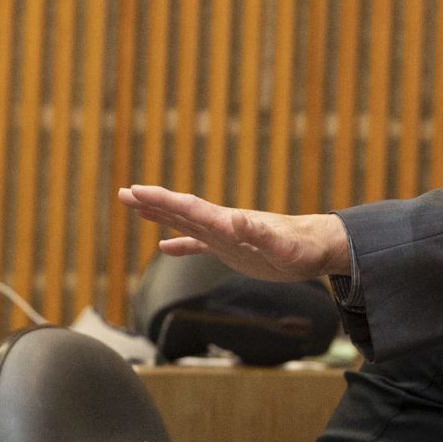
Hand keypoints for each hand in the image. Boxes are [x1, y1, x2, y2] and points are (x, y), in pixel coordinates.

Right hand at [117, 185, 350, 281]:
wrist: (318, 248)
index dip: (162, 200)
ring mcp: (225, 236)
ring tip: (135, 206)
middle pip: (180, 210)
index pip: (189, 208)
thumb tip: (237, 221)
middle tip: (124, 193)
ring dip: (160, 215)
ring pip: (185, 223)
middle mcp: (222, 225)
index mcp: (228, 223)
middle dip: (152, 202)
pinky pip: (199, 245)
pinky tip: (164, 248)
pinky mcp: (232, 249)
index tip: (137, 192)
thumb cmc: (302, 248)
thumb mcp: (283, 247)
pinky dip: (180, 245)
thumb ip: (260, 234)